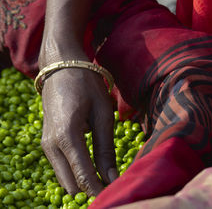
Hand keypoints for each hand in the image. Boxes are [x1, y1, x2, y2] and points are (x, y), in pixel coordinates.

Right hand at [40, 68, 117, 195]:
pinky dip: (76, 172)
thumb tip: (112, 177)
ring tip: (107, 178)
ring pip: (65, 178)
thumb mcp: (103, 114)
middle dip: (91, 189)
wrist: (61, 67)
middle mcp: (51, 145)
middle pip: (70, 184)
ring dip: (83, 182)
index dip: (100, 189)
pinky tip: (94, 167)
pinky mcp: (47, 143)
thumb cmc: (86, 85)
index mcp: (66, 137)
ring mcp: (46, 145)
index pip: (83, 175)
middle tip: (114, 186)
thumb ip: (105, 148)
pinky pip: (62, 167)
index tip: (117, 193)